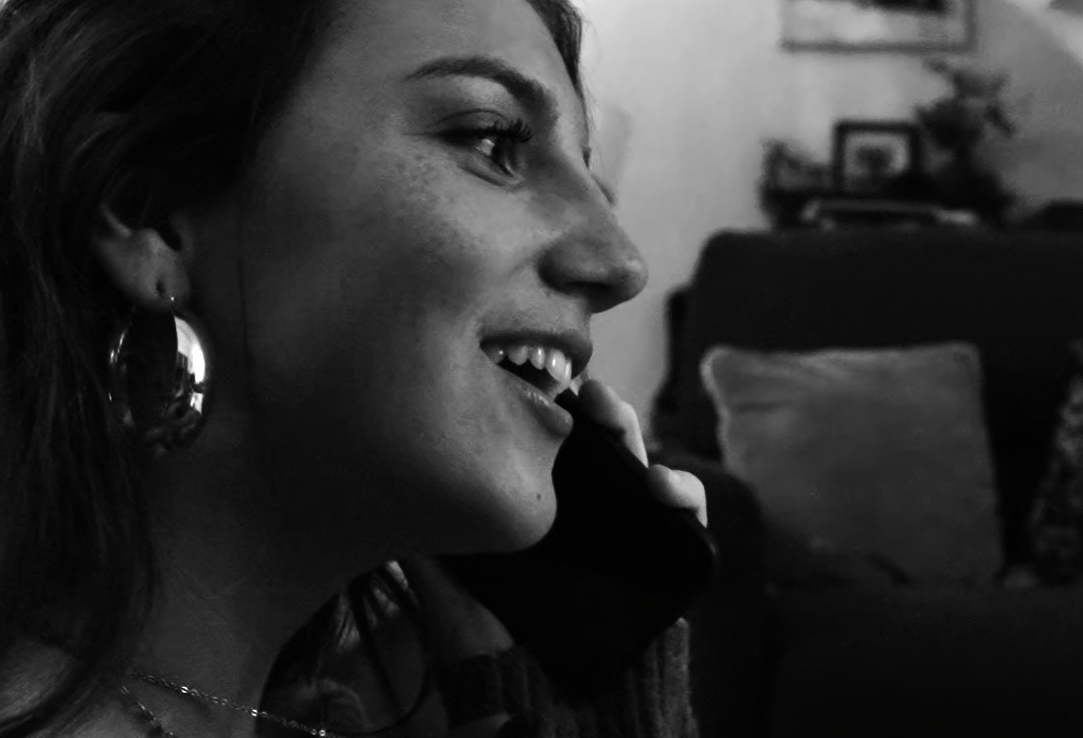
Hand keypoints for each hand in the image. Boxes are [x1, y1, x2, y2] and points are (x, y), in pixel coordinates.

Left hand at [404, 379, 708, 660]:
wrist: (534, 699)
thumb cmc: (488, 643)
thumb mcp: (443, 575)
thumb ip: (430, 527)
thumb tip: (394, 472)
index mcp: (540, 507)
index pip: (554, 444)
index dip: (553, 408)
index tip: (541, 384)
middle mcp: (585, 514)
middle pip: (601, 445)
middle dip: (601, 410)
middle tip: (589, 394)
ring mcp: (626, 534)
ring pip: (644, 466)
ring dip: (639, 438)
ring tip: (620, 427)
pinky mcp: (665, 560)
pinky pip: (687, 517)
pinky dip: (686, 493)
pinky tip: (665, 487)